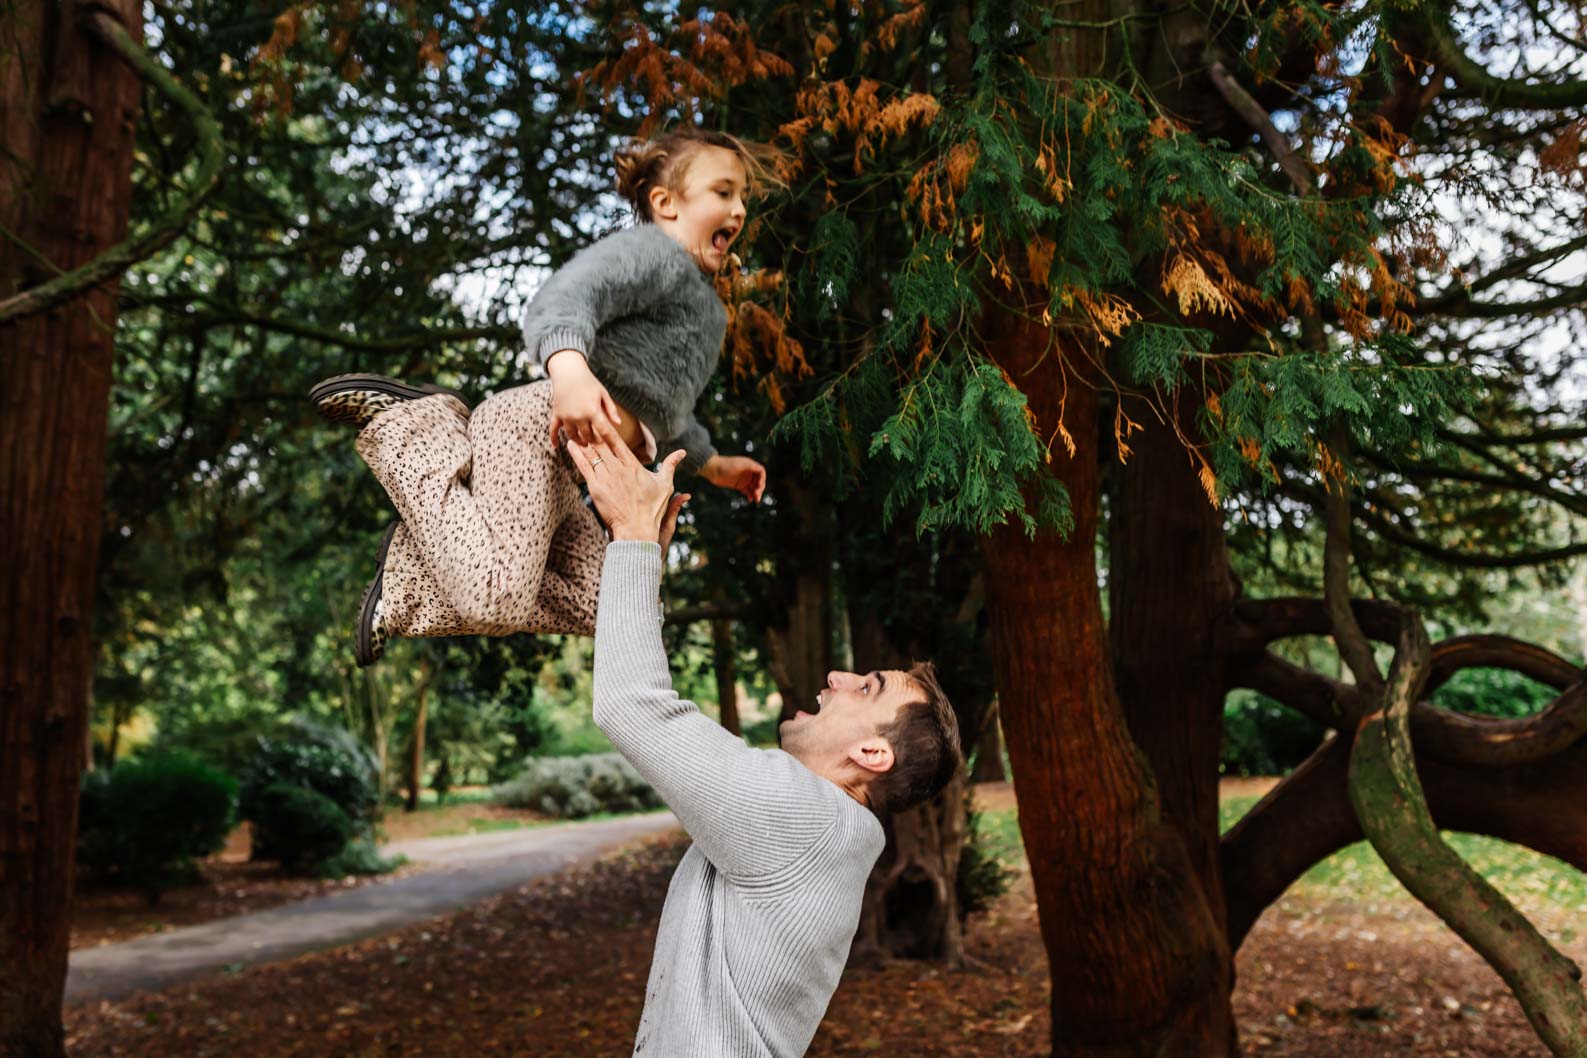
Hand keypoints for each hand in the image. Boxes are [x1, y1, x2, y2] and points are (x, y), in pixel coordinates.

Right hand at [546, 350, 621, 447]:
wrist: (568, 371)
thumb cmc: (588, 381)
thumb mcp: (603, 393)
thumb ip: (611, 409)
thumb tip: (618, 424)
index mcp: (593, 411)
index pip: (604, 431)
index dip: (610, 441)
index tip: (615, 450)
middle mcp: (579, 416)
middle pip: (587, 436)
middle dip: (594, 441)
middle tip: (598, 443)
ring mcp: (566, 416)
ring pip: (572, 436)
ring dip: (578, 441)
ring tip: (584, 443)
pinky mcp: (556, 413)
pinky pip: (553, 429)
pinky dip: (554, 438)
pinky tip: (556, 446)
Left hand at [568, 416, 689, 544]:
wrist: (636, 529)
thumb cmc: (651, 509)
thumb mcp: (665, 484)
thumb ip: (670, 465)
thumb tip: (682, 452)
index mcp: (632, 465)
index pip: (617, 441)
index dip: (607, 428)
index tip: (600, 417)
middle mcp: (618, 468)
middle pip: (601, 444)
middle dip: (591, 430)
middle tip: (582, 417)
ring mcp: (605, 477)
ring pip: (591, 453)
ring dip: (582, 440)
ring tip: (573, 428)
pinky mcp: (595, 488)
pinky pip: (584, 467)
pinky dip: (576, 454)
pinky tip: (570, 445)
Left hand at [700, 454, 766, 502]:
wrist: (712, 470)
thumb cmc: (725, 465)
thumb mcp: (739, 464)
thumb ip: (751, 466)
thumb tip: (762, 470)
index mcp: (749, 465)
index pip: (761, 472)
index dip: (762, 479)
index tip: (758, 485)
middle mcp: (748, 472)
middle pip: (759, 481)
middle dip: (760, 488)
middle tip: (757, 494)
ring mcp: (743, 479)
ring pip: (754, 487)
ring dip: (756, 493)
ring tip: (756, 500)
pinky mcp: (739, 485)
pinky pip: (747, 491)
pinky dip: (750, 495)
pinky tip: (750, 500)